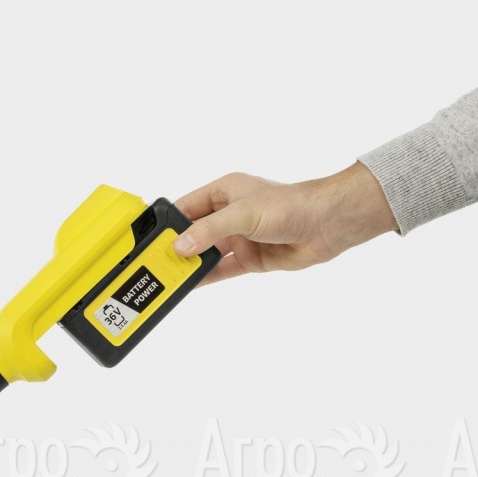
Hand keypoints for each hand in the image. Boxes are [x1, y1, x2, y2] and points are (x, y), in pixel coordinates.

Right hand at [172, 162, 398, 283]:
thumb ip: (209, 231)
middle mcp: (230, 213)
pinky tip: (191, 285)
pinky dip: (208, 277)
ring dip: (191, 264)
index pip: (187, 206)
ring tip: (168, 278)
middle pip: (194, 232)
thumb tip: (180, 247)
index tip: (150, 238)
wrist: (327, 224)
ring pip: (208, 252)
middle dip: (177, 247)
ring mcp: (241, 237)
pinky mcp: (252, 258)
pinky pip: (223, 269)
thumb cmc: (290, 205)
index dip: (169, 222)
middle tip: (155, 263)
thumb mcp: (243, 214)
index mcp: (224, 191)